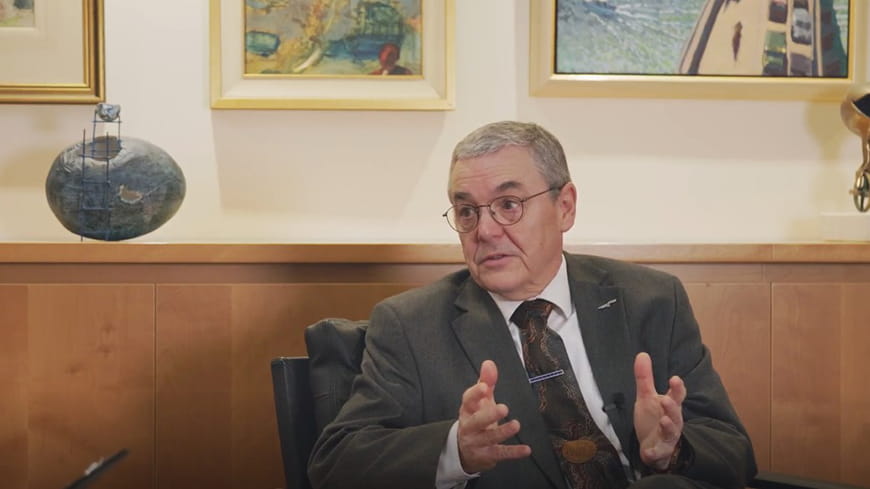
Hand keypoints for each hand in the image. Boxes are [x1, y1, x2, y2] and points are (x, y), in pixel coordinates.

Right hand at [457, 360, 530, 472]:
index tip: (484, 387)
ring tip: (515, 425)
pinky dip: (513, 452)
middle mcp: (470, 426)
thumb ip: (486, 381)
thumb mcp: (480, 401)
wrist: (464, 450)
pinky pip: (501, 454)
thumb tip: (489, 363)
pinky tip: (526, 449)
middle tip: (503, 408)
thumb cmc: (475, 420)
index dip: (475, 393)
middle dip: (489, 415)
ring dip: (503, 432)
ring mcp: (477, 442)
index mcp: (467, 410)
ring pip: (489, 438)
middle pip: (477, 421)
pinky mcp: (487, 455)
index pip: (468, 400)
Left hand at [633, 352, 685, 470]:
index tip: (675, 379)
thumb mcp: (646, 397)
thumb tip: (642, 354)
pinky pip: (658, 453)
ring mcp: (667, 437)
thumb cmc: (653, 419)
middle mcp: (672, 421)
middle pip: (676, 414)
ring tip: (664, 420)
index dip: (677, 388)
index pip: (677, 396)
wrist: (652, 446)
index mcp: (670, 406)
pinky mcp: (660, 451)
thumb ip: (645, 378)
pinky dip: (654, 453)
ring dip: (668, 426)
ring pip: (671, 432)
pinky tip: (649, 453)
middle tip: (666, 400)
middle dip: (672, 408)